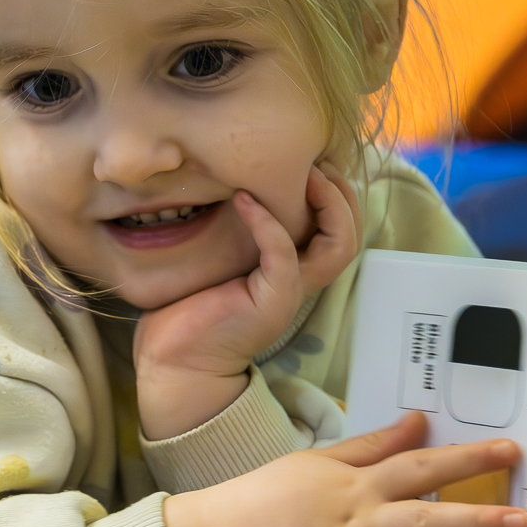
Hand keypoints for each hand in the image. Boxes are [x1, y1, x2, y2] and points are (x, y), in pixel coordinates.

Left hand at [134, 164, 359, 440]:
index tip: (309, 162)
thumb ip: (235, 226)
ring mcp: (289, 292)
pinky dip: (267, 222)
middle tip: (314, 162)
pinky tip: (243, 199)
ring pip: (339, 246)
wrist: (175, 364)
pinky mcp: (270, 301)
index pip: (341, 226)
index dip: (337, 192)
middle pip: (352, 233)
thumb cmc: (188, 309)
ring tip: (304, 174)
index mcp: (294, 268)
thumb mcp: (217, 257)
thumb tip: (227, 180)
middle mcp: (301, 280)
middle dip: (342, 192)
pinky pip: (283, 255)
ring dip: (328, 203)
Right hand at [161, 412, 526, 526]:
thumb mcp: (317, 460)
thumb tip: (420, 421)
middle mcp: (356, 523)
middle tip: (524, 522)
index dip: (466, 459)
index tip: (511, 454)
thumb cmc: (263, 496)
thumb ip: (373, 445)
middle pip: (425, 517)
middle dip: (477, 519)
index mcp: (355, 484)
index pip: (419, 466)